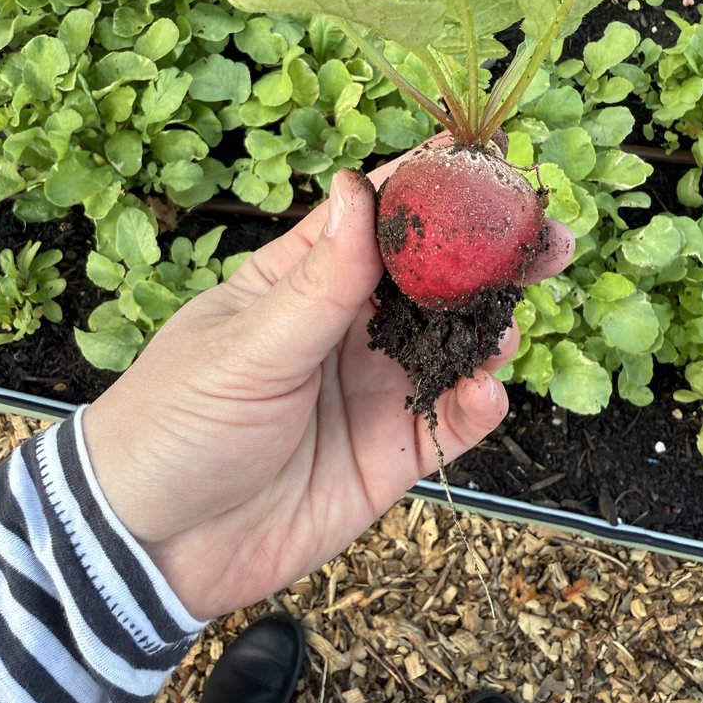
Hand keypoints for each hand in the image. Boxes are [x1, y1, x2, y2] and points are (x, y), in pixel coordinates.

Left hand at [83, 145, 573, 618]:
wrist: (156, 545)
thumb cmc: (176, 424)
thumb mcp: (245, 348)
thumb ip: (317, 282)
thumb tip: (358, 189)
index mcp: (303, 282)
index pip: (376, 216)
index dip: (429, 183)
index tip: (484, 157)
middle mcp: (349, 328)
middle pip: (435, 277)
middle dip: (490, 255)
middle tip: (547, 236)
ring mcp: (375, 388)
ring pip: (455, 346)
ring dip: (492, 328)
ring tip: (511, 317)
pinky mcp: (392, 451)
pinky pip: (451, 421)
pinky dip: (478, 404)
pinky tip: (485, 392)